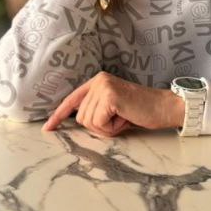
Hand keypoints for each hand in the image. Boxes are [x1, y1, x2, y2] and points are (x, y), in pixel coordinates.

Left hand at [42, 72, 184, 138]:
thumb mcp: (113, 109)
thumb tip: (77, 122)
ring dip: (106, 128)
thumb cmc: (140, 111)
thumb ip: (96, 111)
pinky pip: (98, 123)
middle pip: (80, 117)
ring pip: (89, 122)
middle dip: (99, 127)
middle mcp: (98, 81)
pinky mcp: (110, 96)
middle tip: (119, 119)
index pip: (72, 100)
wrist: (163, 108)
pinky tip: (125, 118)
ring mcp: (103, 87)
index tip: (47, 129)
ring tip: (123, 117)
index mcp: (97, 82)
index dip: (58, 116)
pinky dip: (111, 128)